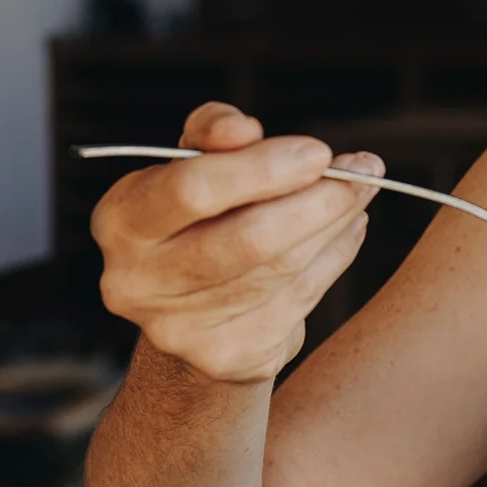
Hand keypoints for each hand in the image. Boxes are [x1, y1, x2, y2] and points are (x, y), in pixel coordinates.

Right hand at [92, 103, 381, 384]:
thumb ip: (213, 133)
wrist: (190, 311)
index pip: (192, 190)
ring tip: (362, 191)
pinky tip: (350, 230)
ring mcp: (179, 329)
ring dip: (336, 224)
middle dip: (319, 201)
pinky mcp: (226, 357)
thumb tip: (243, 129)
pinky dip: (335, 258)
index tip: (319, 152)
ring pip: (282, 270)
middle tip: (365, 171)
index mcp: (121, 220)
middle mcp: (136, 281)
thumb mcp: (192, 164)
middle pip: (249, 238)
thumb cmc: (198, 215)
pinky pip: (300, 299)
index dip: (262, 169)